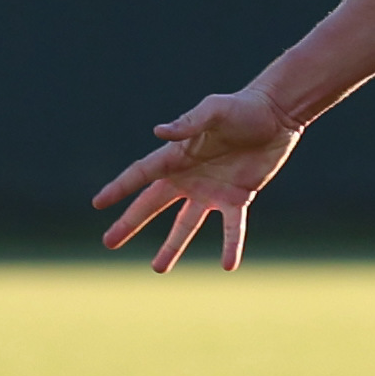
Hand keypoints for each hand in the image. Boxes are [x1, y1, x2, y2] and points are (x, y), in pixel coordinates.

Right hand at [97, 86, 299, 273]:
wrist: (276, 115)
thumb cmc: (241, 107)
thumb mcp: (213, 110)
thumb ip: (189, 122)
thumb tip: (159, 131)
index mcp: (177, 155)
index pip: (140, 174)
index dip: (119, 188)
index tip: (98, 203)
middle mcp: (189, 176)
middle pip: (153, 204)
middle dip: (131, 223)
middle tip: (110, 243)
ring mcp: (211, 190)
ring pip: (185, 225)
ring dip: (172, 246)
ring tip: (157, 268)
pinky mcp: (237, 198)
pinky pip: (231, 227)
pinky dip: (231, 246)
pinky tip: (228, 266)